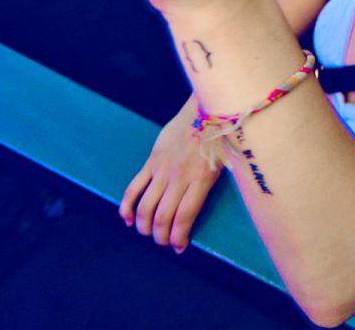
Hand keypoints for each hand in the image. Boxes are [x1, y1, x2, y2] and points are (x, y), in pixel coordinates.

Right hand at [120, 97, 221, 252]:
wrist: (207, 108)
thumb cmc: (222, 138)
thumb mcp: (227, 163)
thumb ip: (212, 186)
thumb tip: (201, 209)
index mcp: (201, 179)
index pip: (185, 217)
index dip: (179, 237)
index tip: (179, 247)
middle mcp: (179, 177)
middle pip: (163, 216)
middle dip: (160, 236)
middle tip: (163, 242)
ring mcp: (163, 169)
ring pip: (146, 206)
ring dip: (144, 225)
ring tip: (147, 233)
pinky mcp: (152, 160)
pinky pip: (134, 187)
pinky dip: (127, 205)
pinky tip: (127, 218)